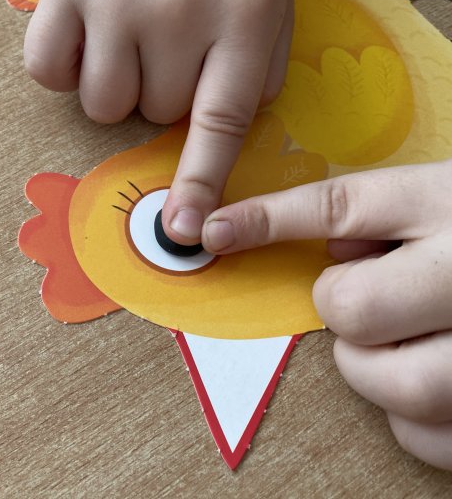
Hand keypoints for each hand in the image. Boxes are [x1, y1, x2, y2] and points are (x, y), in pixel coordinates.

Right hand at [24, 0, 293, 244]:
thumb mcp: (271, 2)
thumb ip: (255, 75)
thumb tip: (215, 146)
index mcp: (241, 10)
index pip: (218, 118)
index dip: (200, 180)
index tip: (185, 229)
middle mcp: (174, 3)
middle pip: (154, 115)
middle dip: (164, 93)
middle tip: (171, 42)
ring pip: (102, 105)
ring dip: (118, 87)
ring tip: (131, 37)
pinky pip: (49, 72)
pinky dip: (66, 69)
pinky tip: (90, 35)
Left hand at [201, 161, 451, 470]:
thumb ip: (392, 219)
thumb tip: (327, 258)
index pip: (343, 204)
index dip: (267, 219)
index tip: (212, 231)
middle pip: (353, 310)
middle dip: (344, 313)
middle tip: (372, 302)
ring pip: (391, 386)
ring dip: (378, 372)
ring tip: (414, 343)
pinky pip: (428, 438)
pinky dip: (415, 421)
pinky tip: (442, 382)